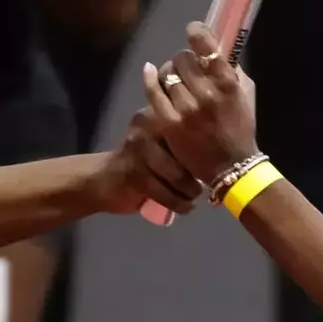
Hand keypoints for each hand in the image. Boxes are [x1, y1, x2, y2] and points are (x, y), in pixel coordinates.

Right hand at [89, 112, 204, 214]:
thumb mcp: (161, 143)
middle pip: (188, 152)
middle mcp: (147, 126)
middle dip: (200, 173)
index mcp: (157, 114)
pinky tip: (185, 207)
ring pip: (178, 175)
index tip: (214, 163)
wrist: (101, 180)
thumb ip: (184, 138)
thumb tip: (221, 150)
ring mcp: (139, 148)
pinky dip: (178, 203)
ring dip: (190, 191)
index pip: (193, 127)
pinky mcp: (133, 173)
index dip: (208, 147)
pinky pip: (165, 192)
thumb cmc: (141, 163)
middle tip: (203, 184)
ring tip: (193, 196)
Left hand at [141, 21, 258, 182]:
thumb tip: (216, 51)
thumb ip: (232, 72)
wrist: (231, 166)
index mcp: (228, 84)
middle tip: (186, 67)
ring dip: (169, 71)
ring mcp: (186, 108)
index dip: (197, 32)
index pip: (208, 47)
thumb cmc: (240, 128)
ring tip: (174, 78)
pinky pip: (153, 91)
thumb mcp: (246, 95)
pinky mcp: (169, 121)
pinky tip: (149, 71)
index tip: (193, 30)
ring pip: (167, 73)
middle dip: (184, 59)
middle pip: (183, 58)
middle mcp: (207, 93)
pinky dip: (150, 78)